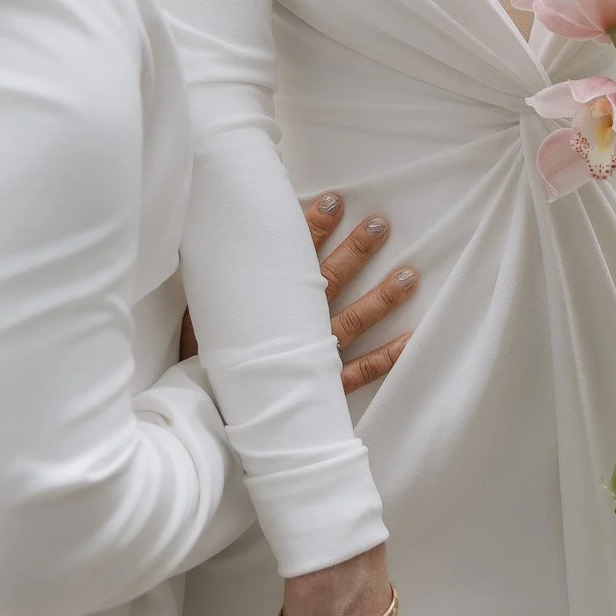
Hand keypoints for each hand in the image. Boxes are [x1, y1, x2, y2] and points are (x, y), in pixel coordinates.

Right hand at [180, 193, 417, 392]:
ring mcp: (316, 356)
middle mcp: (299, 325)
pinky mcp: (325, 386)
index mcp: (270, 305)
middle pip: (332, 280)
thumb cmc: (204, 360)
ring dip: (383, 298)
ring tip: (409, 275)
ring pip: (355, 320)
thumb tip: (223, 241)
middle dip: (357, 251)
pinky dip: (388, 357)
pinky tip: (411, 339)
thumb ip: (221, 285)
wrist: (207, 415)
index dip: (314, 227)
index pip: (294, 257)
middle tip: (381, 225)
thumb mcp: (204, 316)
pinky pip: (362, 371)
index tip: (334, 201)